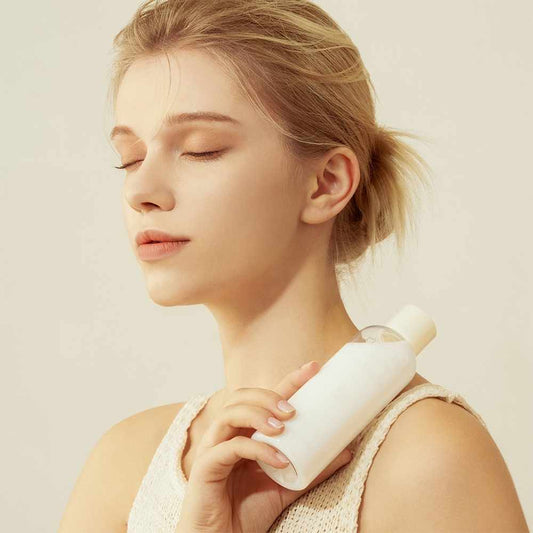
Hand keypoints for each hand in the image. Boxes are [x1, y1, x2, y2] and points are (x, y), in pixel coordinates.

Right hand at [175, 360, 352, 532]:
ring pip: (230, 413)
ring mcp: (214, 447)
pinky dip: (256, 449)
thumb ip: (311, 469)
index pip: (266, 398)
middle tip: (293, 409)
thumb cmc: (247, 511)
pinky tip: (278, 459)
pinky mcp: (206, 466)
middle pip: (243, 396)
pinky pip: (230, 448)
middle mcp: (228, 434)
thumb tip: (346, 450)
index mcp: (245, 432)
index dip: (288, 380)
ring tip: (283, 426)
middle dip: (269, 396)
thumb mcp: (286, 486)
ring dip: (258, 414)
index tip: (313, 368)